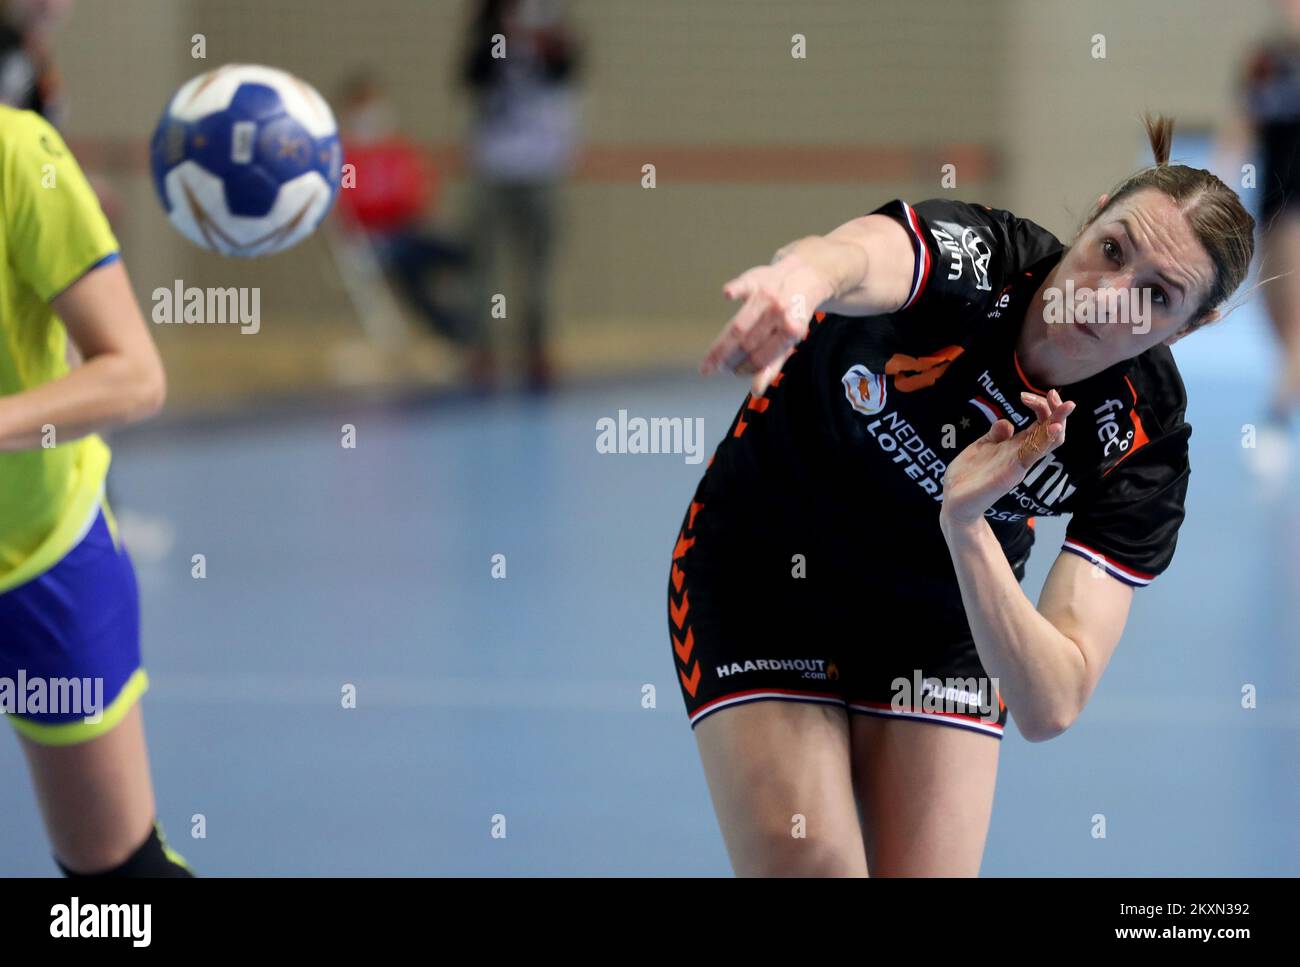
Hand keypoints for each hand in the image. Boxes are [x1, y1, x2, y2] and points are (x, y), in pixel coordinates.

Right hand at [700, 254, 833, 396]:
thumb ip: (773, 364)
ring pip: (739, 325)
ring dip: (722, 345)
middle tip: (715, 369)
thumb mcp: (789, 340)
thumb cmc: (792, 313)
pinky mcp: (757, 279)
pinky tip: (729, 295)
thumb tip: (756, 391)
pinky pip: (744, 285)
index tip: (733, 373)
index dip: (745, 369)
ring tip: (713, 359)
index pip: (762, 357)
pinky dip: (736, 290)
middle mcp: (780, 313)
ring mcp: (768, 295)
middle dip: (728, 359)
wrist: (806, 275)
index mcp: (792, 331)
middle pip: (746, 342)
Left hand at [939, 390, 1075, 525]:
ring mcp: (1017, 465)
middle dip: (1056, 411)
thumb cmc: (969, 475)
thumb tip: (1007, 422)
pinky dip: (1044, 441)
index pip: (1042, 425)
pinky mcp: (1009, 474)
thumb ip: (996, 435)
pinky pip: (1031, 455)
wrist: (953, 502)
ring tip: (1064, 407)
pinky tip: (1053, 428)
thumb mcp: (982, 447)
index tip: (1048, 392)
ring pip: (1047, 443)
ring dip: (1057, 423)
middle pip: (1051, 432)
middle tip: (1052, 394)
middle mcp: (1021, 455)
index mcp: (1016, 447)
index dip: (1047, 408)